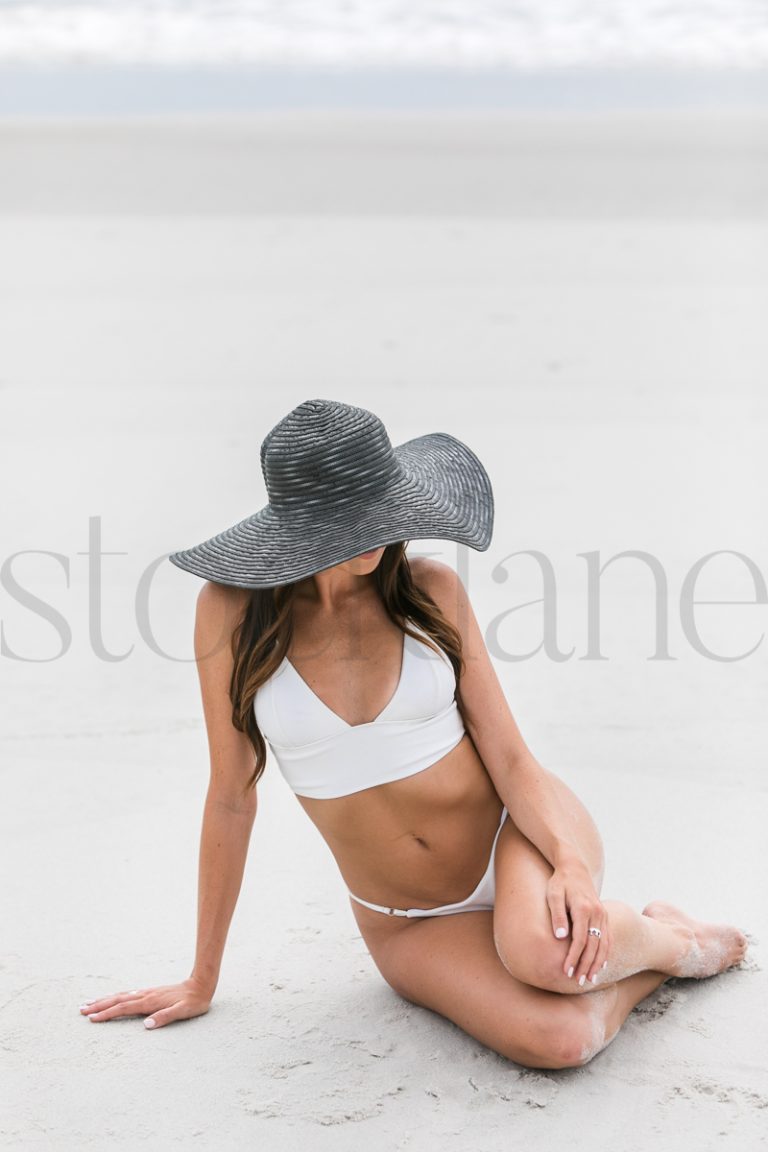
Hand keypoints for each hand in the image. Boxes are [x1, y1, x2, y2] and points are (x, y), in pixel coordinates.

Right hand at [78, 976, 213, 1028]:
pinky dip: (115, 997)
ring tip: (89, 1003)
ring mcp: (146, 993)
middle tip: (80, 1009)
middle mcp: (145, 996)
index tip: (91, 1018)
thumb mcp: (183, 1011)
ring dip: (104, 1000)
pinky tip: (111, 999)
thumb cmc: (193, 1002)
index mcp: (150, 1002)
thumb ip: (165, 1017)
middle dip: (99, 1005)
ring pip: (120, 996)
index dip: (107, 1014)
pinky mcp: (150, 993)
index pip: (123, 1008)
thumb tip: (146, 1025)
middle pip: (117, 1000)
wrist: (201, 985)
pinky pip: (127, 995)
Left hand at [545, 858, 609, 985]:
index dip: (573, 957)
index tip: (566, 971)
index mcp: (584, 908)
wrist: (574, 868)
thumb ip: (557, 915)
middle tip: (579, 982)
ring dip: (598, 963)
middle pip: (594, 945)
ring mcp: (603, 914)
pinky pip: (609, 938)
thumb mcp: (553, 895)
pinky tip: (602, 965)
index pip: (580, 940)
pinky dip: (606, 953)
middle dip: (586, 965)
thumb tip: (560, 937)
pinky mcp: (605, 916)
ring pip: (604, 944)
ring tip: (591, 979)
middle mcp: (597, 913)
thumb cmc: (560, 882)